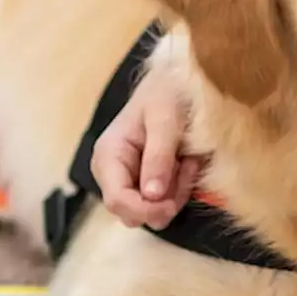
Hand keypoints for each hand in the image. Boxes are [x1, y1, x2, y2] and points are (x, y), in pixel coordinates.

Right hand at [90, 68, 200, 229]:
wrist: (178, 82)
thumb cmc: (168, 94)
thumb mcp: (166, 120)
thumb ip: (159, 156)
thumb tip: (152, 196)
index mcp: (109, 156)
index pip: (117, 200)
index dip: (145, 210)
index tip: (172, 204)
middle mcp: (115, 174)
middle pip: (135, 213)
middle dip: (165, 200)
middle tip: (186, 167)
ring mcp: (132, 180)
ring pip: (154, 211)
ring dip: (177, 192)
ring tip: (187, 159)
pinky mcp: (151, 183)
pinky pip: (167, 201)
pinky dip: (182, 188)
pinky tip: (188, 163)